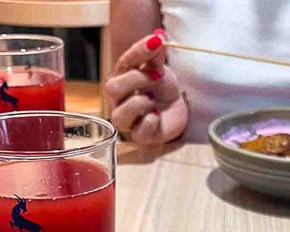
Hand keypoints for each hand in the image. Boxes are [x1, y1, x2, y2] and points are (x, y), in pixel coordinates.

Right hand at [106, 29, 187, 144]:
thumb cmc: (161, 88)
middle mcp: (119, 101)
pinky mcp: (140, 136)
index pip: (124, 63)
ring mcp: (128, 120)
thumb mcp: (159, 68)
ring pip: (119, 115)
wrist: (176, 108)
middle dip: (136, 79)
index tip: (157, 41)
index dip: (138, 51)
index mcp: (122, 79)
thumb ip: (155, 56)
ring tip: (153, 99)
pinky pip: (139, 131)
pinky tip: (157, 115)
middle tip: (156, 76)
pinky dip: (150, 120)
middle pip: (112, 88)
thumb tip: (157, 38)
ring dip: (139, 102)